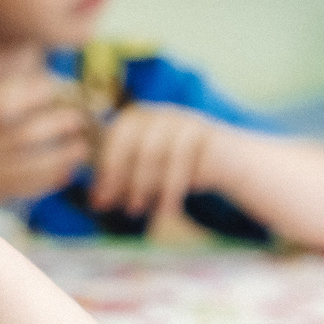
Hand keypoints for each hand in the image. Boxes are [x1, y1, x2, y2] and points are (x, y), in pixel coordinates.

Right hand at [0, 74, 93, 205]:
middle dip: (59, 123)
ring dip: (64, 154)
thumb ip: (4, 93)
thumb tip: (52, 84)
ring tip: (82, 145)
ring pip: (32, 163)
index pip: (11, 101)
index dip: (42, 94)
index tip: (63, 88)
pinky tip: (67, 170)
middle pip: (27, 133)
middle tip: (80, 117)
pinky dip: (51, 178)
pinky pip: (27, 188)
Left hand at [87, 102, 220, 221]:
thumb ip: (122, 185)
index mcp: (136, 118)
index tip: (97, 199)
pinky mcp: (201, 130)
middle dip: (120, 177)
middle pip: (129, 141)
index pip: (111, 138)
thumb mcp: (147, 176)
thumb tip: (95, 202)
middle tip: (116, 206)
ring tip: (136, 211)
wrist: (228, 161)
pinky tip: (166, 210)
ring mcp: (178, 118)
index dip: (103, 170)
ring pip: (152, 151)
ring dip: (142, 185)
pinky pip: (180, 161)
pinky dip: (170, 189)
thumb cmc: (180, 169)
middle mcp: (155, 113)